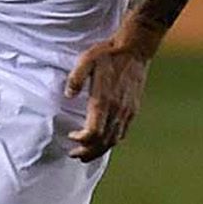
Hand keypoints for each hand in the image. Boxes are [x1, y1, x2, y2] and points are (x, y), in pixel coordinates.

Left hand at [63, 35, 150, 162]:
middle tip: (74, 154)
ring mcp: (127, 111)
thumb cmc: (108, 54)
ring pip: (114, 140)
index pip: (93, 132)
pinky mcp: (133, 109)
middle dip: (87, 152)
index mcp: (104, 100)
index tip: (71, 136)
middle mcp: (117, 110)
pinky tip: (103, 142)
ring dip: (99, 150)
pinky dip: (111, 142)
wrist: (135, 49)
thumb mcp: (86, 60)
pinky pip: (122, 133)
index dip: (81, 140)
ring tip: (85, 154)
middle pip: (103, 142)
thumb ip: (76, 78)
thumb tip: (68, 95)